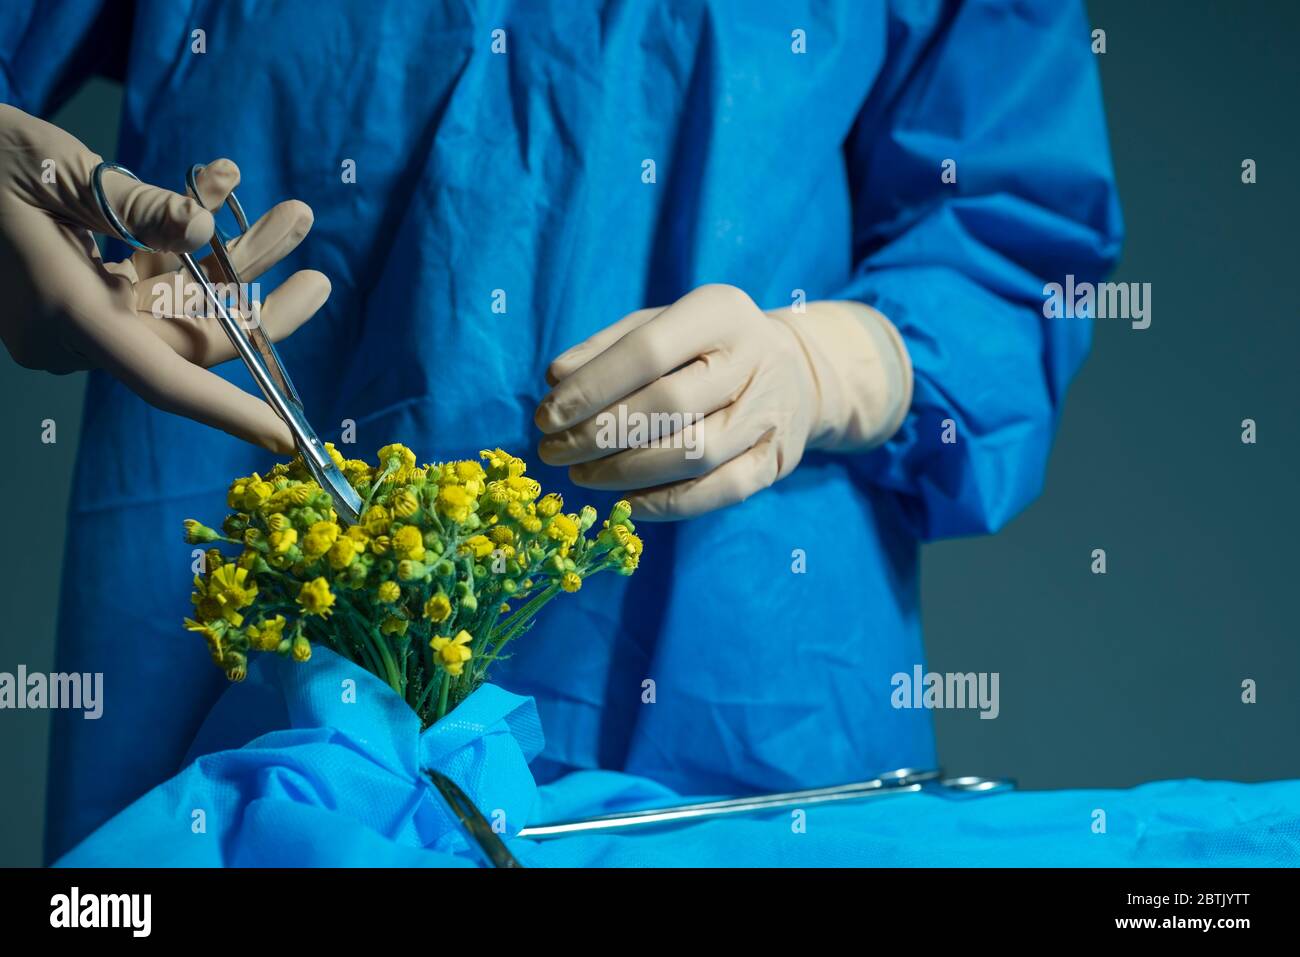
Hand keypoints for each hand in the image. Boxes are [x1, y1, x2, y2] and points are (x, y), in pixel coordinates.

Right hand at [0, 104, 329, 451]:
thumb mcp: (58, 169)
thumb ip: (134, 204)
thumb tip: (203, 230)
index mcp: (68, 317)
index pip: (164, 379)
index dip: (228, 411)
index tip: (284, 440)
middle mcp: (76, 330)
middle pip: (191, 336)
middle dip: (258, 300)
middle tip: (320, 277)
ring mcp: (77, 315)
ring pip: (179, 302)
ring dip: (235, 256)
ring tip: (296, 216)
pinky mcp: (78, 290)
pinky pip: (148, 276)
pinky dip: (182, 237)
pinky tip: (221, 184)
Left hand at [535, 284, 911, 519]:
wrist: (796, 372)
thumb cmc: (707, 347)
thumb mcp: (661, 325)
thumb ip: (607, 348)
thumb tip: (556, 382)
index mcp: (720, 313)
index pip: (647, 351)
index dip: (591, 388)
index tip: (546, 415)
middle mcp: (752, 359)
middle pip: (669, 405)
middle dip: (599, 434)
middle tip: (555, 450)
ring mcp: (769, 413)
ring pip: (693, 454)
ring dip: (625, 473)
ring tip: (582, 475)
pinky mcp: (776, 460)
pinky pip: (717, 492)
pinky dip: (665, 503)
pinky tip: (625, 502)